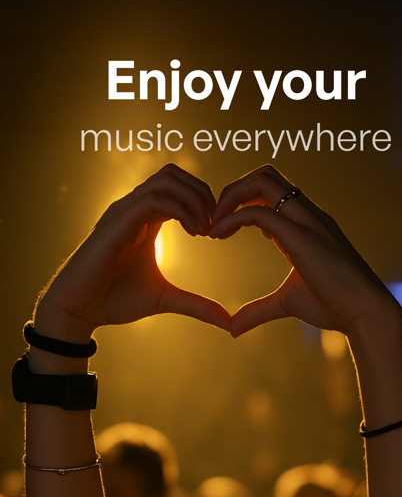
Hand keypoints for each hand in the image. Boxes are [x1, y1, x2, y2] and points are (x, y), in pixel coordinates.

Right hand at [34, 165, 230, 339]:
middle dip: (203, 193)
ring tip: (208, 228)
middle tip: (218, 223)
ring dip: (194, 198)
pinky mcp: (117, 222)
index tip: (219, 230)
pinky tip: (195, 232)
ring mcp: (123, 211)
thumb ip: (196, 305)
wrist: (78, 310)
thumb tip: (227, 322)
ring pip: (166, 180)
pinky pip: (154, 199)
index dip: (204, 201)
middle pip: (174, 174)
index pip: (178, 187)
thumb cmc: (114, 301)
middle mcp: (133, 208)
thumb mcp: (165, 300)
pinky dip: (181, 209)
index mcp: (144, 219)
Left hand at [210, 165, 400, 338]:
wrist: (364, 313)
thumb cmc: (333, 307)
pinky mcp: (301, 236)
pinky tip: (216, 235)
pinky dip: (232, 219)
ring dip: (231, 196)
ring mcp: (306, 220)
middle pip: (265, 174)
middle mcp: (307, 214)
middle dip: (233, 190)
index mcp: (305, 224)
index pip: (271, 190)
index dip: (242, 201)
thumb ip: (258, 311)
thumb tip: (233, 328)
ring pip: (263, 180)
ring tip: (212, 224)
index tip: (221, 228)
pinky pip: (259, 213)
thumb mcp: (286, 304)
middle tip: (212, 219)